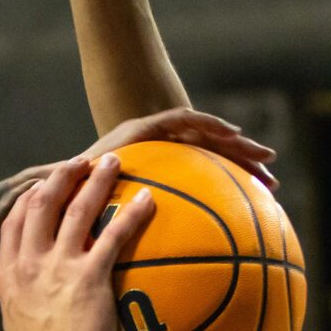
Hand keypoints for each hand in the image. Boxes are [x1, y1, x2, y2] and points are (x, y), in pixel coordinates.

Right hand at [0, 155, 152, 330]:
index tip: (42, 186)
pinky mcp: (90, 276)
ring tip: (112, 161)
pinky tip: (148, 199)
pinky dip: (133, 213)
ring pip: (77, 209)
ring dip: (96, 180)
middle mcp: (29, 265)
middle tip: (78, 163)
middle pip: (42, 204)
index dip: (29, 199)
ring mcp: (58, 267)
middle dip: (60, 177)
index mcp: (9, 278)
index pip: (14, 224)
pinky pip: (114, 234)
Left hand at [81, 107, 278, 191]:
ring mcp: (167, 163)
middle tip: (270, 162)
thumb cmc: (62, 188)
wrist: (60, 199)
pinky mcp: (170, 181)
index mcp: (138, 135)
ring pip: (214, 161)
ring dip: (242, 169)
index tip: (234, 137)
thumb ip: (75, 174)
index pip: (182, 120)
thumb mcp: (70, 179)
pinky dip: (227, 190)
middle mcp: (157, 146)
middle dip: (241, 149)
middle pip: (209, 140)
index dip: (209, 126)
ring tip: (270, 184)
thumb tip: (68, 176)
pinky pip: (206, 182)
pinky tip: (246, 210)